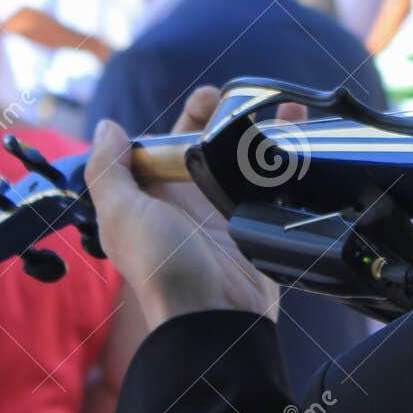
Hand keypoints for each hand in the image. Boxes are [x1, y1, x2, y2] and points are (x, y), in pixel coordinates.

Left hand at [86, 87, 278, 330]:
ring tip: (290, 110)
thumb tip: (108, 126)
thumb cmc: (163, 268)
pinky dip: (289, 161)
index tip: (211, 97)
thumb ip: (108, 170)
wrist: (216, 315)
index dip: (189, 116)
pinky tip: (304, 140)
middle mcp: (189, 200)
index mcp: (154, 194)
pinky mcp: (258, 224)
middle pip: (212, 144)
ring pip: (246, 160)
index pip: (169, 141)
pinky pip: (274, 184)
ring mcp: (226, 211)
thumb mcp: (122, 217)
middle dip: (231, 115)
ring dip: (266, 132)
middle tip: (252, 99)